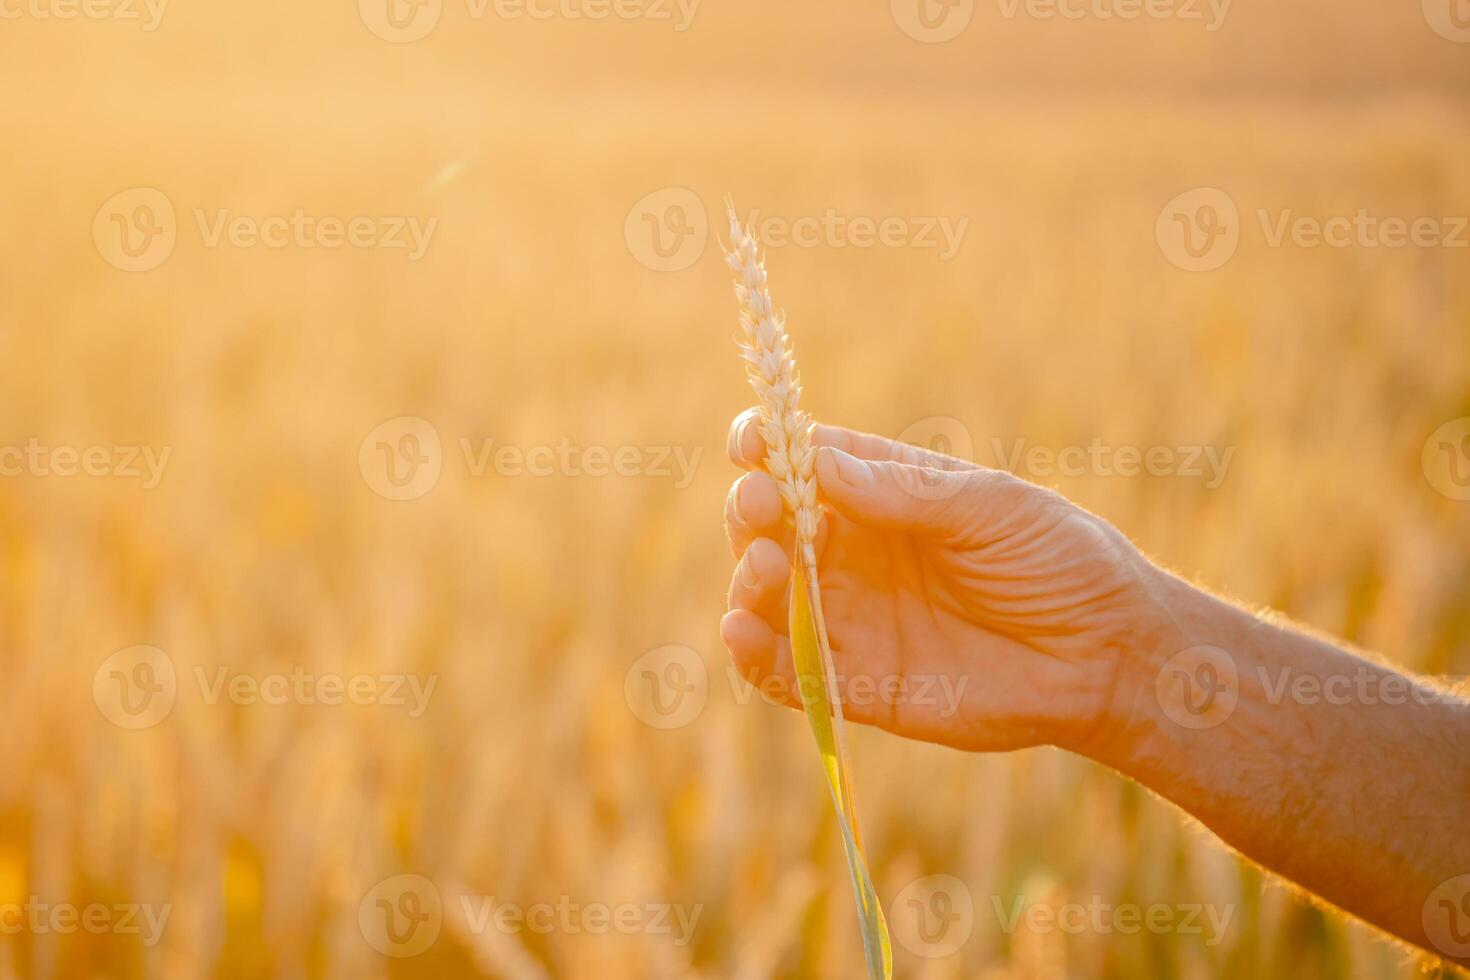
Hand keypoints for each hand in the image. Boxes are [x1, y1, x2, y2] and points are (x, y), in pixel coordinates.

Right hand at [721, 409, 1166, 752]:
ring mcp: (852, 618)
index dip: (766, 447)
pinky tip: (740, 631)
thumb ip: (903, 492)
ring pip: (767, 598)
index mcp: (882, 495)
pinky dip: (752, 655)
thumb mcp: (987, 508)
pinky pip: (787, 673)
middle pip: (770, 526)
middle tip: (762, 507)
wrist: (1109, 656)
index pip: (804, 462)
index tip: (751, 443)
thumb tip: (816, 461)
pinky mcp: (859, 684)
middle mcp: (854, 553)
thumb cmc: (1058, 562)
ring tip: (768, 568)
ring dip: (748, 581)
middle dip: (753, 512)